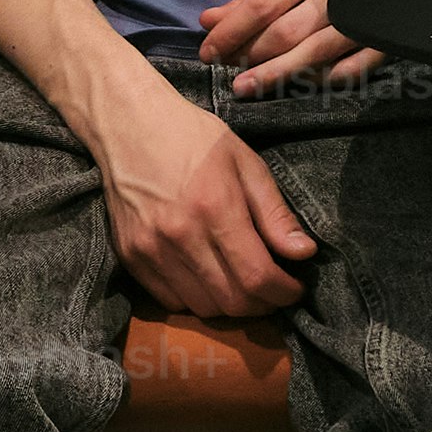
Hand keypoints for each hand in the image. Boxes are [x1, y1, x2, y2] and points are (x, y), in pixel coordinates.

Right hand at [93, 64, 319, 318]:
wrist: (128, 124)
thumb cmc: (192, 137)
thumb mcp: (246, 162)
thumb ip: (275, 213)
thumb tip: (304, 253)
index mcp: (215, 207)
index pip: (257, 276)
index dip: (283, 292)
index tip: (294, 288)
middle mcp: (180, 234)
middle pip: (232, 301)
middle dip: (263, 304)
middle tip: (274, 290)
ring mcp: (151, 249)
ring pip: (202, 308)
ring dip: (231, 305)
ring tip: (242, 284)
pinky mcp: (130, 256)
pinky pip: (171, 301)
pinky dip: (196, 299)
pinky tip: (207, 277)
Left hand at [190, 0, 387, 94]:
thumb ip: (249, 1)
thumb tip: (207, 21)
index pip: (263, 3)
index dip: (232, 31)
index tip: (208, 52)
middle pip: (287, 31)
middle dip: (252, 55)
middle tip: (229, 73)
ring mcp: (360, 18)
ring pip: (314, 52)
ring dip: (276, 73)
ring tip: (246, 87)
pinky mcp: (382, 41)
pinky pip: (350, 69)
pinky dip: (324, 79)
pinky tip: (301, 87)